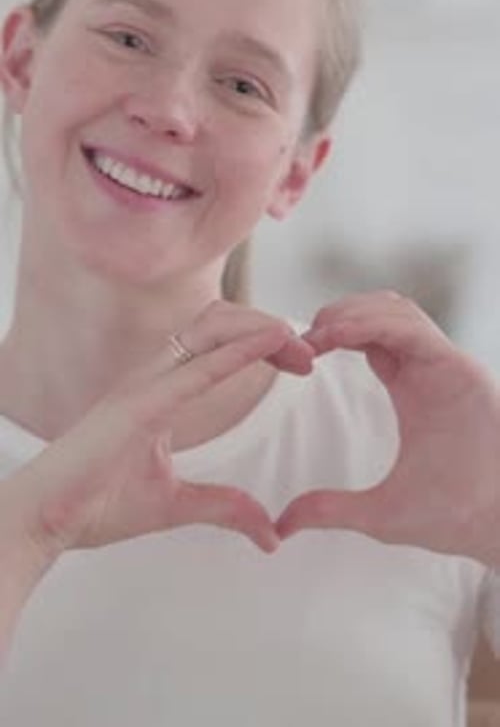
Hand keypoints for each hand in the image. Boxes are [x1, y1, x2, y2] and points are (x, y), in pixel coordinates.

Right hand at [1, 302, 313, 559]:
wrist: (43, 521)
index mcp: (160, 390)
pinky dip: (240, 350)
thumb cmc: (94, 504)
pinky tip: (273, 343)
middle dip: (268, 329)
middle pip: (220, 323)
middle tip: (310, 355)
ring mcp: (144, 384)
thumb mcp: (176, 504)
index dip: (261, 342)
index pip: (219, 345)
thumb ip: (223, 507)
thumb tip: (269, 532)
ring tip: (300, 347)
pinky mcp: (138, 404)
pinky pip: (198, 367)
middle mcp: (153, 376)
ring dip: (260, 330)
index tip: (300, 363)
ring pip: (212, 328)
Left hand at [277, 291, 499, 567]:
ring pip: (399, 312)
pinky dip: (377, 325)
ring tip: (319, 334)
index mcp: (412, 385)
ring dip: (354, 313)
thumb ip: (330, 510)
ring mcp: (447, 366)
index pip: (370, 336)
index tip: (299, 352)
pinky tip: (340, 336)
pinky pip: (416, 331)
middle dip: (340, 313)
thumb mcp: (379, 512)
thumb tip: (281, 524)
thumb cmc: (453, 516)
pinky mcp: (462, 371)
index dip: (333, 332)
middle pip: (383, 311)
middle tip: (304, 338)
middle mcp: (430, 368)